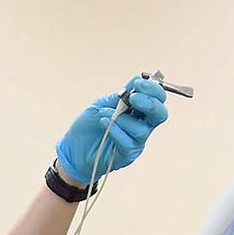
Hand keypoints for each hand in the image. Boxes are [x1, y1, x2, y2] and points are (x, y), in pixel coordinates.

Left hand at [53, 76, 168, 186]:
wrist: (73, 147)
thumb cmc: (89, 125)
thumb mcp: (103, 103)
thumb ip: (121, 95)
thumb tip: (137, 80)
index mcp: (139, 110)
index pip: (157, 99)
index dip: (153, 90)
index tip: (139, 83)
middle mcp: (142, 125)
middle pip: (160, 114)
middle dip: (149, 103)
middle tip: (133, 98)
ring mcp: (136, 141)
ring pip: (141, 129)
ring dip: (122, 118)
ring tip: (104, 114)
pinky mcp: (127, 154)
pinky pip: (128, 142)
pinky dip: (116, 130)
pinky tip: (104, 123)